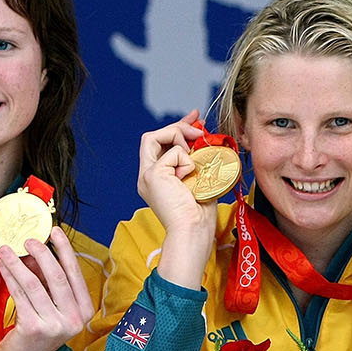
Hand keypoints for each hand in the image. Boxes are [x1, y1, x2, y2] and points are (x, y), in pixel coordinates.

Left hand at [0, 227, 95, 350]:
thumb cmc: (43, 327)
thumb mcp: (53, 304)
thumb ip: (49, 281)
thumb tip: (36, 253)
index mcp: (84, 310)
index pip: (75, 274)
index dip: (65, 250)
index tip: (54, 232)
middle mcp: (73, 318)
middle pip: (57, 277)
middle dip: (41, 253)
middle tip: (27, 239)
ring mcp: (54, 325)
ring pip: (35, 285)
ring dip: (19, 264)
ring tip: (7, 250)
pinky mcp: (33, 328)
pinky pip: (20, 296)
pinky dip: (10, 278)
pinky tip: (3, 267)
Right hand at [137, 109, 216, 287]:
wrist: (193, 231)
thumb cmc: (200, 214)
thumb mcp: (200, 180)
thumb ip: (197, 162)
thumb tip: (204, 140)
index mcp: (157, 179)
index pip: (160, 145)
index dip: (177, 128)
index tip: (196, 119)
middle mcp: (147, 176)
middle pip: (153, 137)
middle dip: (178, 126)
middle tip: (199, 125)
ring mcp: (147, 175)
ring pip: (155, 137)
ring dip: (180, 139)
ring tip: (196, 155)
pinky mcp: (153, 175)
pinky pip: (173, 152)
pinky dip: (188, 160)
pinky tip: (192, 177)